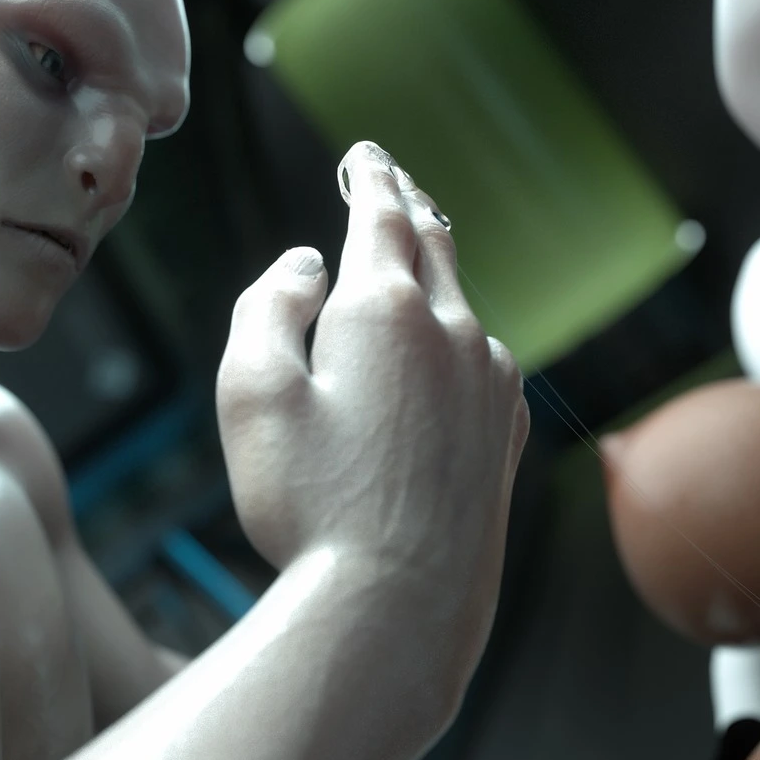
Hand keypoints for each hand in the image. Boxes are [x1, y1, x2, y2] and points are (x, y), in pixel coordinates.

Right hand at [215, 141, 528, 626]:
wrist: (401, 607)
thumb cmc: (310, 505)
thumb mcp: (252, 393)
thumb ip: (269, 306)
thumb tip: (310, 264)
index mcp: (385, 309)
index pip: (381, 213)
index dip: (370, 175)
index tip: (364, 153)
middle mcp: (453, 331)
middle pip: (434, 243)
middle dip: (408, 206)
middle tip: (391, 182)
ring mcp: (491, 383)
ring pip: (462, 303)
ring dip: (436, 270)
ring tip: (420, 253)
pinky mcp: (507, 432)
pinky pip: (482, 359)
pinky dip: (458, 335)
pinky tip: (451, 348)